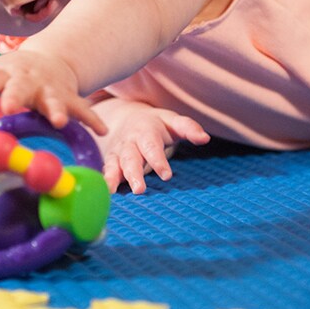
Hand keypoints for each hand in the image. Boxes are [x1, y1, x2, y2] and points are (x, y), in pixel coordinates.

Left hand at [0, 50, 105, 134]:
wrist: (52, 60)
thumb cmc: (14, 73)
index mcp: (5, 76)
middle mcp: (29, 82)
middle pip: (20, 89)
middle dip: (15, 97)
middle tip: (8, 107)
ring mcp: (51, 90)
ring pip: (54, 101)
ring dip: (57, 110)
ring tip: (59, 122)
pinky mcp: (70, 99)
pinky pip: (83, 111)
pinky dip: (92, 120)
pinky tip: (101, 132)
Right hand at [94, 98, 209, 193]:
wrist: (128, 118)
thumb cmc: (158, 124)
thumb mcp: (174, 121)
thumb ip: (189, 128)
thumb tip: (205, 138)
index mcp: (146, 129)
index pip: (152, 145)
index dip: (158, 160)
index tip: (166, 176)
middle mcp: (130, 140)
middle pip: (131, 156)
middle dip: (134, 173)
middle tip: (139, 190)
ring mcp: (118, 150)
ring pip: (115, 163)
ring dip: (114, 177)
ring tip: (112, 191)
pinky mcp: (110, 159)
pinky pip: (106, 169)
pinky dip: (104, 179)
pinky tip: (104, 191)